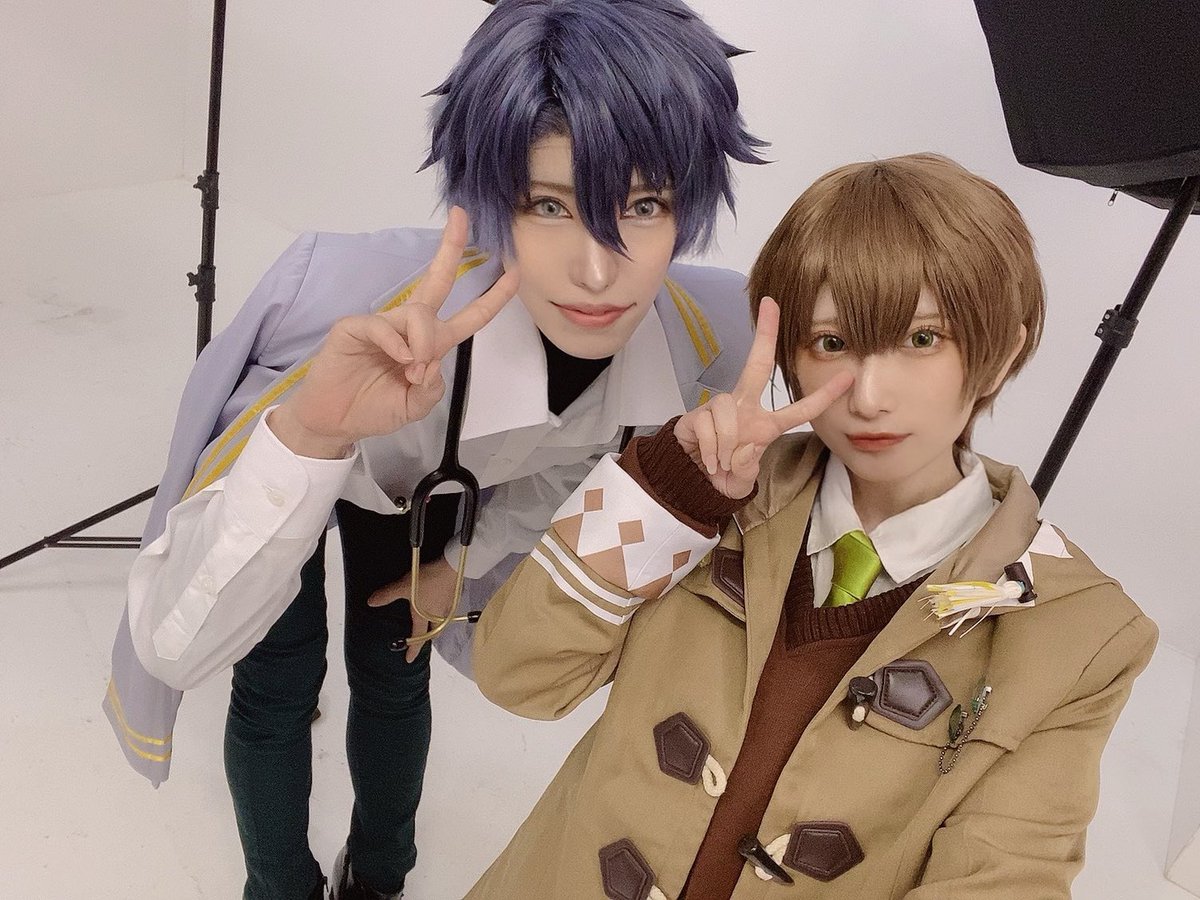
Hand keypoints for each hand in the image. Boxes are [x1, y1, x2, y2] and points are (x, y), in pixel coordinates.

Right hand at [269, 207, 518, 457]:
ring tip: (411, 371)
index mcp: (431, 343)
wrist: (336, 422)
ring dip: (423, 343)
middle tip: (461, 215)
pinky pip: (385, 326)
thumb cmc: (376, 410)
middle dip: (452, 247)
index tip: (515, 271)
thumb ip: (433, 387)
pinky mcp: (356, 327)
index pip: (470, 315)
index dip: (493, 296)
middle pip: (439, 280)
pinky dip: (397, 345)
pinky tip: (399, 362)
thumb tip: (428, 360)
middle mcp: (410, 327)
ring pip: (419, 314)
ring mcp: (384, 324)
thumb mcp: (418, 405)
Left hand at [366, 556, 458, 662]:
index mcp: (424, 617)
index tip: (409, 660)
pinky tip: (437, 604)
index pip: (418, 637)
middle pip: (434, 633)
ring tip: (429, 622)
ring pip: (441, 622)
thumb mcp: (403, 586)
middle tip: (421, 639)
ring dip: (435, 625)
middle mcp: (436, 616)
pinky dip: (440, 612)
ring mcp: (446, 607)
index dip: (413, 649)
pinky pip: (446, 611)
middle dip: (427, 638)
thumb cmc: (426, 580)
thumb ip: (387, 595)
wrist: (450, 567)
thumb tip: (370, 603)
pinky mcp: (453, 597)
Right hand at [673, 297, 852, 497]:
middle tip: (771, 305)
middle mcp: (745, 408)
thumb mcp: (743, 478)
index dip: (824, 396)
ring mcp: (719, 408)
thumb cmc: (723, 473)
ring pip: (728, 412)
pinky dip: (710, 449)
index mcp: (765, 424)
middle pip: (758, 367)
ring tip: (721, 462)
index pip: (800, 410)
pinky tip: (709, 459)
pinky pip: (709, 426)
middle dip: (765, 335)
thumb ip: (747, 468)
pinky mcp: (696, 415)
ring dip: (726, 445)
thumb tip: (742, 451)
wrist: (690, 478)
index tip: (848, 377)